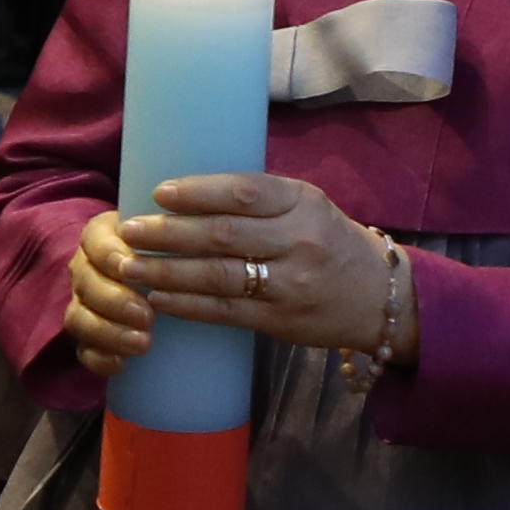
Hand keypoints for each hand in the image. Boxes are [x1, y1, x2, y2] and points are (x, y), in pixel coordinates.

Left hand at [74, 174, 409, 373]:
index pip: (243, 192)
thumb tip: (187, 189)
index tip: (158, 193)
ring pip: (218, 276)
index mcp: (303, 202)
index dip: (197, 192)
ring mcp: (290, 284)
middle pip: (223, 234)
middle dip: (169, 233)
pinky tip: (157, 299)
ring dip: (167, 272)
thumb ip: (259, 198)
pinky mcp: (280, 321)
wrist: (380, 296)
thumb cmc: (330, 241)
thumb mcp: (307, 205)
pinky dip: (187, 305)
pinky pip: (224, 311)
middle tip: (129, 230)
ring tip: (130, 266)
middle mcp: (298, 241)